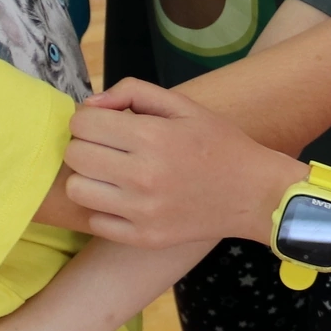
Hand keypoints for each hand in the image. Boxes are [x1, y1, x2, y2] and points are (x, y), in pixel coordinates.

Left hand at [63, 79, 301, 247]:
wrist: (254, 194)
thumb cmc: (218, 143)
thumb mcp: (183, 106)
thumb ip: (133, 92)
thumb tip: (90, 104)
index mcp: (152, 137)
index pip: (82, 124)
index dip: (89, 120)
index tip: (105, 124)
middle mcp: (142, 176)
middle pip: (75, 155)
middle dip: (86, 145)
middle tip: (109, 148)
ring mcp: (141, 212)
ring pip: (77, 190)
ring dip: (88, 177)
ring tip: (112, 173)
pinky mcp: (143, 237)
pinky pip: (94, 220)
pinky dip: (102, 207)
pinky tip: (124, 198)